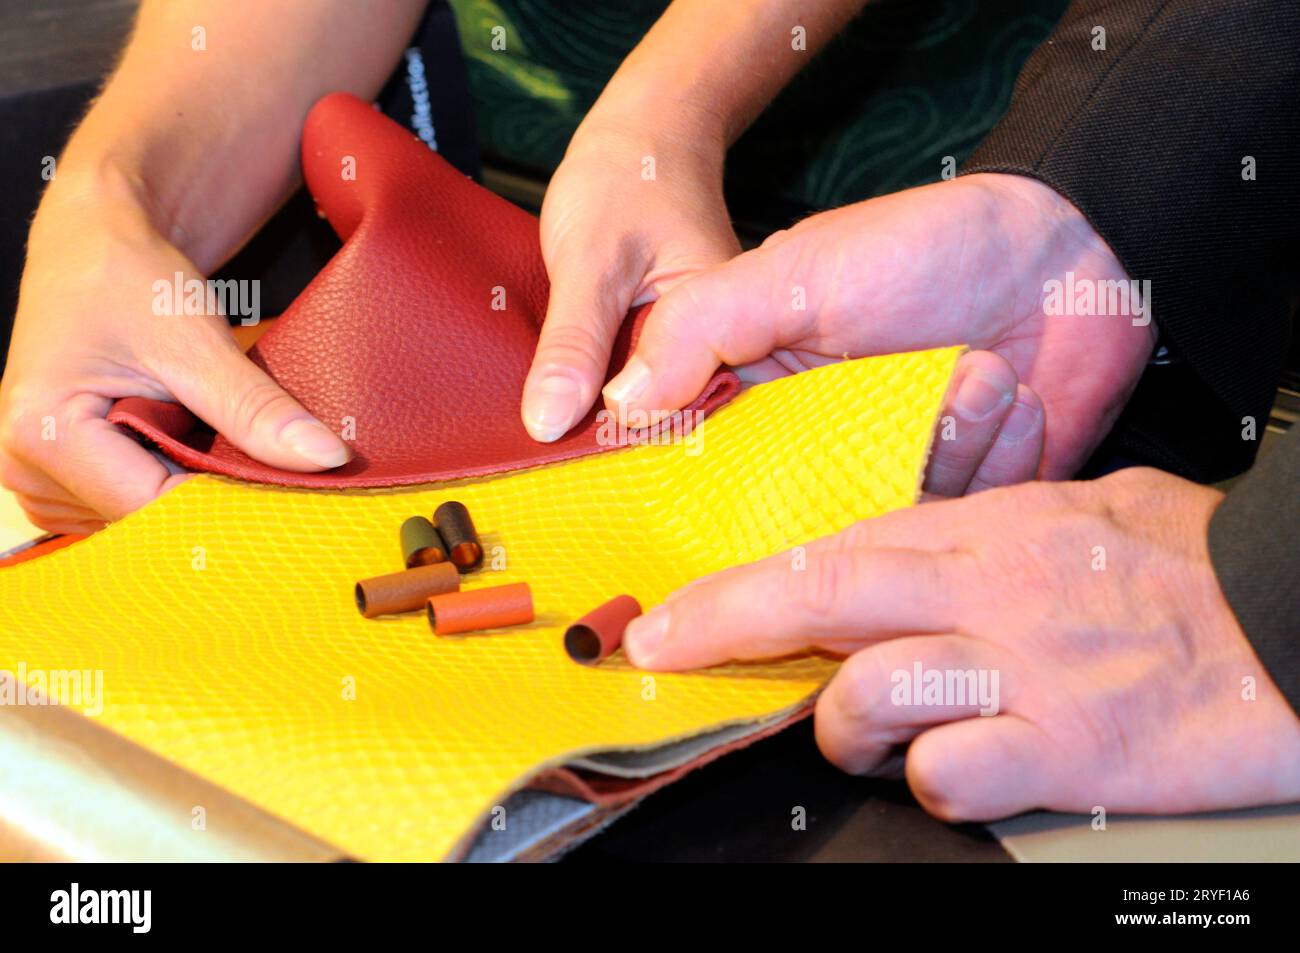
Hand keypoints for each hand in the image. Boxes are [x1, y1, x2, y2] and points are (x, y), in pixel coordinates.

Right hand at [0, 175, 349, 532]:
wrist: (93, 246)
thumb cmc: (129, 278)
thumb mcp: (198, 340)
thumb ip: (257, 410)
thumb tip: (325, 460)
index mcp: (43, 433)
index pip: (153, 509)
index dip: (228, 504)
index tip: (291, 491)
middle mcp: (25, 466)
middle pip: (146, 520)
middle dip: (212, 496)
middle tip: (265, 461)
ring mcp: (37, 477)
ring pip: (143, 519)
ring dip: (191, 488)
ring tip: (209, 433)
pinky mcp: (60, 478)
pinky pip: (130, 506)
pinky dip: (171, 482)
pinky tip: (187, 443)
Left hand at [521, 117, 739, 442]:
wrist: (643, 134)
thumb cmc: (625, 179)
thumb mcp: (589, 262)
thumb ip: (572, 344)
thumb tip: (547, 426)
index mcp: (730, 331)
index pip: (680, 418)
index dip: (626, 446)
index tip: (572, 467)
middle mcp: (726, 348)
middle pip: (667, 420)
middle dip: (615, 440)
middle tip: (556, 465)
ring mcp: (700, 346)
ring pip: (647, 403)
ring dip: (605, 419)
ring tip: (558, 445)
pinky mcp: (671, 342)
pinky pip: (637, 381)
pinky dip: (604, 388)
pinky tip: (572, 405)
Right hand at [601, 174, 1157, 479]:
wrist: (1071, 247)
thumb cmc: (924, 245)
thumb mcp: (796, 271)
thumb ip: (702, 328)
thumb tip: (614, 402)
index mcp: (768, 405)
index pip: (714, 480)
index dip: (711, 508)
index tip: (741, 506)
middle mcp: (828, 457)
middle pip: (805, 529)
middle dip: (860, 485)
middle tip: (896, 422)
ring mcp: (901, 482)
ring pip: (894, 527)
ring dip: (951, 446)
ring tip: (982, 373)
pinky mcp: (970, 500)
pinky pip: (969, 523)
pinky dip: (1000, 458)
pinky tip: (1017, 395)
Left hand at [624, 468, 1299, 819]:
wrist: (1289, 613)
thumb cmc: (1192, 564)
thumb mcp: (1080, 511)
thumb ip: (987, 526)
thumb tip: (913, 540)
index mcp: (990, 531)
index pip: (836, 546)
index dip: (745, 582)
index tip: (681, 609)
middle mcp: (993, 593)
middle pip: (824, 594)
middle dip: (724, 622)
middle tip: (666, 647)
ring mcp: (1027, 669)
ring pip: (871, 691)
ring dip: (841, 722)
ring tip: (861, 733)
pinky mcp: (1071, 749)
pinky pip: (953, 774)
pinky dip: (931, 782)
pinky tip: (953, 773)